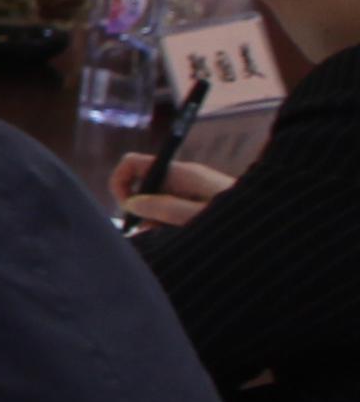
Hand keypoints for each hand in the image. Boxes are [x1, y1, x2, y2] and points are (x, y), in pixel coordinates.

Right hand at [109, 151, 235, 230]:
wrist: (281, 223)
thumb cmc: (242, 222)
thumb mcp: (199, 217)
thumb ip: (164, 208)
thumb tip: (132, 203)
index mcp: (182, 173)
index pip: (133, 163)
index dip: (120, 183)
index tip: (127, 209)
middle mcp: (183, 178)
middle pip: (141, 184)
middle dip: (138, 208)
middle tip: (152, 231)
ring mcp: (191, 190)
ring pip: (155, 201)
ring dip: (155, 221)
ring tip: (173, 239)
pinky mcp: (199, 204)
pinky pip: (171, 210)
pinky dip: (168, 225)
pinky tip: (181, 238)